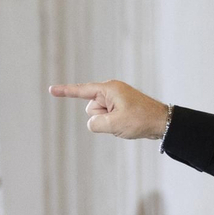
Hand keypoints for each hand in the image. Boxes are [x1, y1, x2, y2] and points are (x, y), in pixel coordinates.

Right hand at [48, 79, 168, 138]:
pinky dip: (115, 124)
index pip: (81, 91)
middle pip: (91, 109)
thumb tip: (92, 124)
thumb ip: (96, 124)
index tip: (51, 90)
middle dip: (101, 119)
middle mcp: (111, 91)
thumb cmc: (141, 120)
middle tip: (122, 120)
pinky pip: (108, 119)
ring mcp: (115, 100)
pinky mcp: (120, 107)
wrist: (162, 122)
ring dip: (109, 123)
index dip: (65, 92)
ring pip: (99, 116)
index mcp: (109, 89)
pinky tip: (128, 124)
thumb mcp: (115, 124)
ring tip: (127, 122)